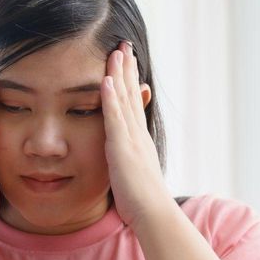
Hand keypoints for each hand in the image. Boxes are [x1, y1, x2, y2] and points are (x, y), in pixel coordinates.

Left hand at [101, 42, 170, 227]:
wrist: (153, 214)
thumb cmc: (142, 203)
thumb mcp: (134, 176)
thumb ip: (128, 162)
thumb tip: (128, 159)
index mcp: (138, 140)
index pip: (132, 104)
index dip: (129, 82)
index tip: (126, 62)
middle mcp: (138, 135)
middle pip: (130, 95)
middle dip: (127, 69)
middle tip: (123, 44)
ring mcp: (132, 140)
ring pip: (124, 100)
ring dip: (119, 74)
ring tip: (116, 51)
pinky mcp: (123, 149)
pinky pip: (115, 119)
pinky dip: (110, 98)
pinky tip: (106, 80)